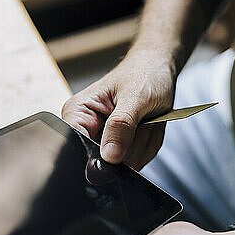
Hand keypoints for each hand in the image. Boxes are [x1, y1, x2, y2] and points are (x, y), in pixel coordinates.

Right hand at [61, 50, 175, 169]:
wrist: (158, 69)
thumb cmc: (144, 73)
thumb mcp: (136, 96)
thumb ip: (121, 125)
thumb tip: (109, 155)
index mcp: (78, 112)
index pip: (76, 146)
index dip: (99, 154)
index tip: (121, 146)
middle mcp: (86, 129)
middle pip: (104, 161)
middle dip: (131, 146)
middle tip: (142, 121)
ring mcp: (104, 142)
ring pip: (124, 165)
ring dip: (143, 143)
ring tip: (146, 120)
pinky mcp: (120, 150)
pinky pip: (135, 163)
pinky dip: (148, 146)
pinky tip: (148, 127)